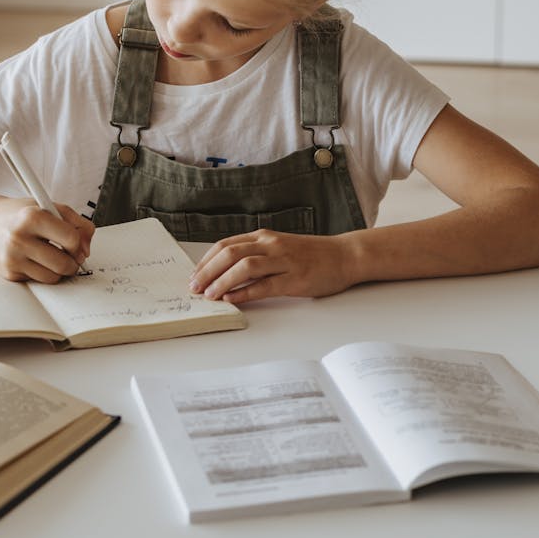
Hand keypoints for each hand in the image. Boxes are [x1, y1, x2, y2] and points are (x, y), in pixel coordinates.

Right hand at [0, 198, 93, 282]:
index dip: (79, 243)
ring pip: (53, 277)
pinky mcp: (9, 274)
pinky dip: (43, 272)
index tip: (76, 242)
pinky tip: (35, 259)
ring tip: (53, 256)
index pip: (71, 239)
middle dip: (73, 262)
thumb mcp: (49, 207)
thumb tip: (86, 249)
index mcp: (32, 217)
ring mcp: (12, 258)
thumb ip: (77, 222)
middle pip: (63, 264)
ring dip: (59, 270)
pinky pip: (39, 281)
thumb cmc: (21, 214)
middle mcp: (19, 238)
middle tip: (71, 255)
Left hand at [189, 230, 353, 303]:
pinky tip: (233, 300)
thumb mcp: (279, 248)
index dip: (206, 260)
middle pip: (230, 253)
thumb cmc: (311, 255)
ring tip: (209, 295)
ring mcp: (283, 261)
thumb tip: (226, 273)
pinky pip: (265, 285)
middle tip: (194, 287)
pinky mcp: (294, 279)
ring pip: (244, 267)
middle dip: (208, 271)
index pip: (226, 245)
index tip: (194, 275)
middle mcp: (270, 245)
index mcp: (264, 236)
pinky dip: (246, 292)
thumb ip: (256, 255)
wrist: (344, 255)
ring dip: (222, 281)